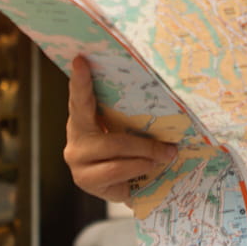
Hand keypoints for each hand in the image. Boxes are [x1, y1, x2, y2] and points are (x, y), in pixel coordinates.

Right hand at [64, 55, 177, 202]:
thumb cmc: (124, 152)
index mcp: (82, 120)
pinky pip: (118, 172)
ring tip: (165, 156)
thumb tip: (166, 101)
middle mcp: (75, 140)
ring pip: (116, 154)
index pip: (79, 99)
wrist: (118, 185)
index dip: (80, 81)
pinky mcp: (87, 182)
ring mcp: (78, 163)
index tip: (80, 60)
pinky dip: (138, 168)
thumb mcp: (126, 131)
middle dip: (144, 144)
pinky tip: (149, 168)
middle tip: (171, 147)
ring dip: (146, 156)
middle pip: (111, 139)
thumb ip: (131, 119)